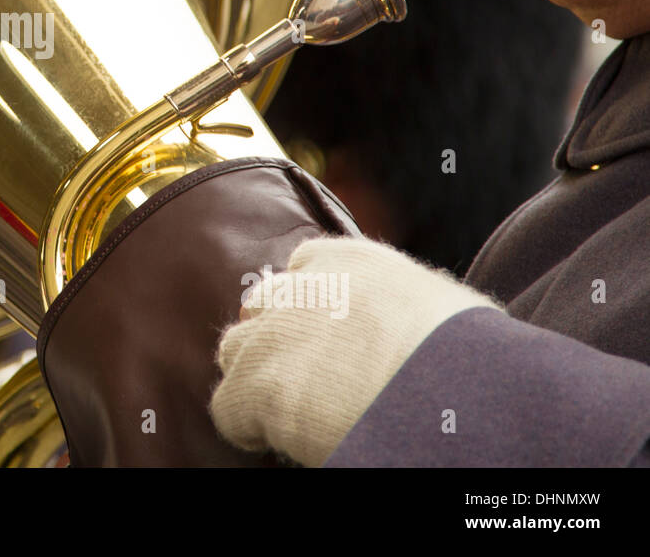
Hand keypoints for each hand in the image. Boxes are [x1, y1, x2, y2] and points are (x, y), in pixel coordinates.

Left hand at [209, 237, 500, 465]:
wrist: (453, 393)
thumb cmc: (467, 356)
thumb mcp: (439, 302)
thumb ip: (399, 299)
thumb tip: (404, 324)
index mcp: (348, 258)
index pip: (303, 266)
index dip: (308, 306)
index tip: (324, 336)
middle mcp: (301, 287)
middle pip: (264, 305)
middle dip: (276, 335)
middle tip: (304, 374)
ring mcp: (272, 334)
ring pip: (237, 350)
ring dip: (256, 375)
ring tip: (291, 408)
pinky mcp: (255, 385)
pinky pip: (228, 407)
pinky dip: (247, 425)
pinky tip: (276, 437)